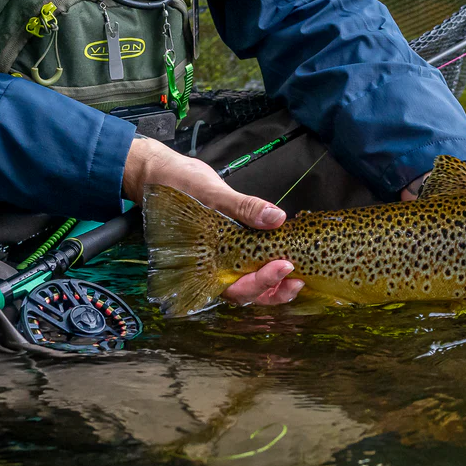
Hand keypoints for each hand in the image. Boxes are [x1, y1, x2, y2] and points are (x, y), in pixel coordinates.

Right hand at [126, 136, 302, 306]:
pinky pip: (256, 262)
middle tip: (298, 277)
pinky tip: (290, 256)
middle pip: (249, 292)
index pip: (237, 287)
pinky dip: (273, 264)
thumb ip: (243, 207)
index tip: (284, 266)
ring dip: (278, 283)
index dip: (263, 282)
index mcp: (205, 264)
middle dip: (276, 289)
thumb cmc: (180, 185)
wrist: (165, 173)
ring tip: (300, 274)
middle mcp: (218, 267)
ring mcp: (228, 259)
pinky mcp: (238, 246)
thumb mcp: (212, 193)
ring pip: (254, 282)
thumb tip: (276, 217)